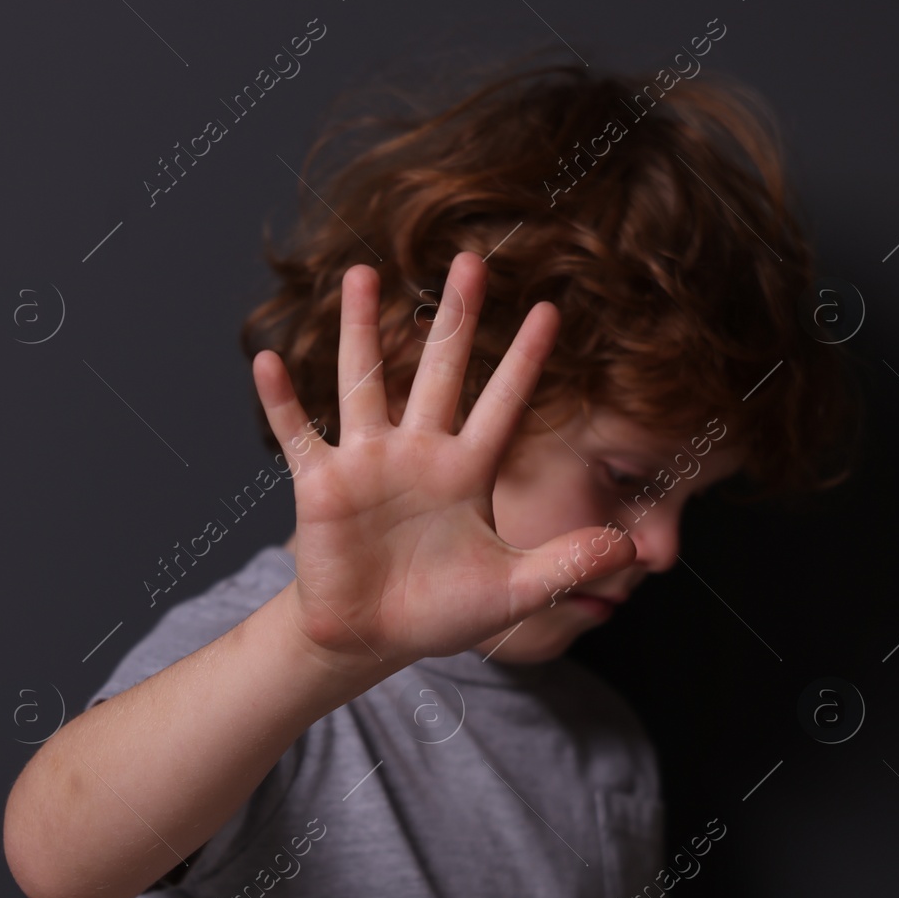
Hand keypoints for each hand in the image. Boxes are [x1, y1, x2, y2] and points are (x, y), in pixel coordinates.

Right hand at [251, 251, 637, 673]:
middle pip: (439, 370)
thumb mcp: (512, 592)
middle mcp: (418, 453)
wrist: (370, 637)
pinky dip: (282, 400)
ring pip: (365, 381)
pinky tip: (267, 361)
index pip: (503, 404)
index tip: (551, 310)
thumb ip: (566, 565)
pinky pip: (299, 433)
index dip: (525, 360)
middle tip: (468, 260)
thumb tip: (631, 550)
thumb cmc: (440, 611)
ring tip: (362, 273)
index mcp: (467, 471)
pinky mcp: (322, 485)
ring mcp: (366, 463)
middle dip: (455, 318)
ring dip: (361, 329)